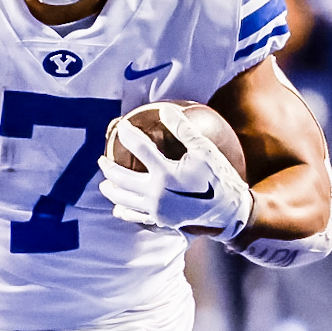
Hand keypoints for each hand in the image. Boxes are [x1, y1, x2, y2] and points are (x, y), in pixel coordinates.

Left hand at [97, 112, 253, 238]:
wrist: (230, 212)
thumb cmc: (219, 178)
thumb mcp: (205, 150)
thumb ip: (183, 129)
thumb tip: (164, 109)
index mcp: (166, 173)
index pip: (140, 148)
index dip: (128, 135)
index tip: (122, 127)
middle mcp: (156, 194)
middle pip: (122, 179)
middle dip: (109, 168)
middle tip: (101, 160)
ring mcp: (157, 210)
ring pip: (124, 200)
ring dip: (111, 191)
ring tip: (104, 184)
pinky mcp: (161, 221)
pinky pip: (137, 217)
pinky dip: (125, 212)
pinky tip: (118, 209)